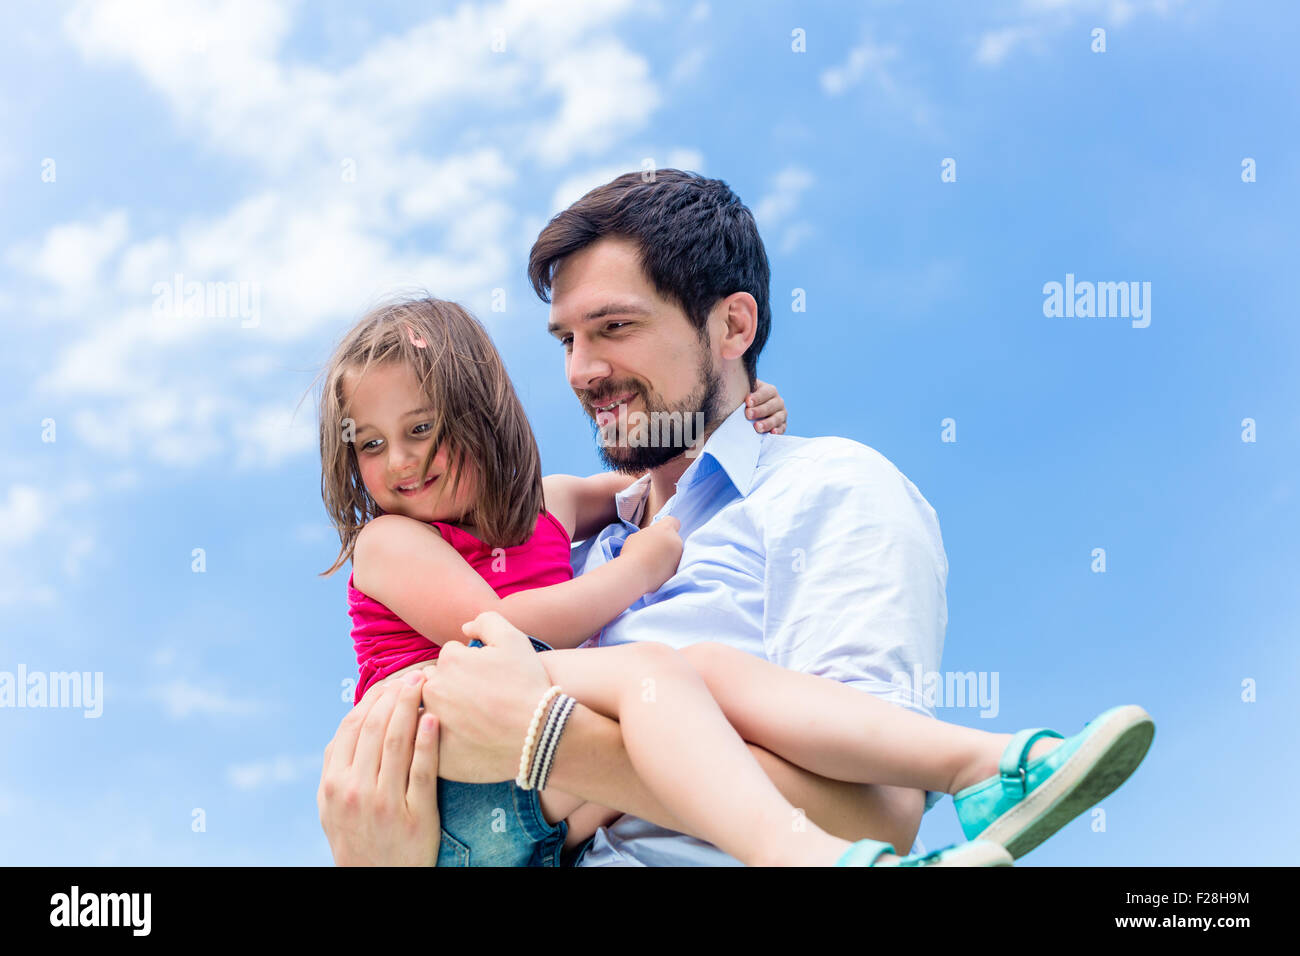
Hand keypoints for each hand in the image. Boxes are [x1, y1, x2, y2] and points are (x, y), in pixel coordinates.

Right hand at [318, 673, 441, 865]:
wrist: (377, 882)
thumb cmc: (357, 839)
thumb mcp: (331, 807)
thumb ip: (336, 767)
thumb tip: (349, 725)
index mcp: (334, 784)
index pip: (352, 727)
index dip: (373, 698)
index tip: (392, 682)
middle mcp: (356, 790)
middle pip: (375, 728)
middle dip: (396, 694)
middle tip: (415, 674)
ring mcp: (385, 803)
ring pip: (398, 742)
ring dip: (411, 706)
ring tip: (426, 684)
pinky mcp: (416, 815)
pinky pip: (422, 771)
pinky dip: (427, 741)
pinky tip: (434, 719)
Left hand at [420, 611, 552, 782]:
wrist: (540, 734)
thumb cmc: (528, 685)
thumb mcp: (514, 639)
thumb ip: (486, 621)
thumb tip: (464, 629)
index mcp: (449, 661)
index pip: (450, 656)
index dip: (470, 664)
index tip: (486, 677)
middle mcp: (434, 689)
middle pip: (436, 681)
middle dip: (451, 685)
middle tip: (479, 698)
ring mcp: (433, 723)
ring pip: (432, 709)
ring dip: (445, 710)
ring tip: (473, 719)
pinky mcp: (436, 753)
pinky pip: (432, 741)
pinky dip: (444, 738)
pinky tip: (466, 740)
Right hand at [618, 515, 682, 593]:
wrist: (635, 575)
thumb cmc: (632, 553)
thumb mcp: (637, 536)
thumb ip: (648, 534)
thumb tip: (651, 539)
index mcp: (666, 529)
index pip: (673, 521)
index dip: (666, 526)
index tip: (659, 532)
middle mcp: (676, 540)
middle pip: (673, 538)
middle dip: (665, 543)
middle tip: (652, 550)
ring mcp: (678, 556)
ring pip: (675, 553)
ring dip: (667, 556)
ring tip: (652, 562)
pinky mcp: (677, 570)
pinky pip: (673, 565)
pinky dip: (666, 567)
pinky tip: (655, 571)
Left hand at [746, 379, 786, 433]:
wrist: (753, 412)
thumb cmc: (747, 401)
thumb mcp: (746, 393)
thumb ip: (743, 392)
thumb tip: (735, 391)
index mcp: (770, 391)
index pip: (766, 393)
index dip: (757, 397)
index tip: (747, 402)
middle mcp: (778, 402)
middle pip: (771, 406)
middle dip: (759, 411)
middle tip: (748, 414)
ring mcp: (781, 414)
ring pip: (777, 418)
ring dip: (767, 423)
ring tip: (757, 427)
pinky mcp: (782, 425)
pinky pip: (781, 428)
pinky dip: (778, 431)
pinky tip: (771, 432)